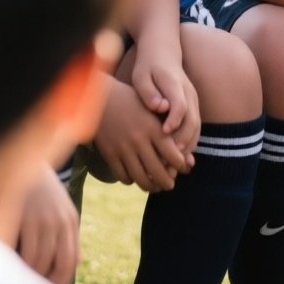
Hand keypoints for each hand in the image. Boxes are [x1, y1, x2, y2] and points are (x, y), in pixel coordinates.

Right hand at [16, 164, 80, 283]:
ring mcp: (45, 220)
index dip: (57, 281)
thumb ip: (64, 232)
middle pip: (61, 265)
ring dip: (29, 276)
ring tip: (15, 280)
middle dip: (47, 283)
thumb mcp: (55, 206)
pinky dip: (18, 266)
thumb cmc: (33, 186)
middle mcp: (62, 221)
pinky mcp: (27, 218)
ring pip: (41, 263)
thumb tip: (76, 261)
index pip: (70, 262)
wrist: (18, 156)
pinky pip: (26, 254)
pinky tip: (8, 267)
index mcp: (69, 220)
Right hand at [92, 76, 193, 191]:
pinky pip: (123, 177)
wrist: (100, 97)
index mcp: (153, 128)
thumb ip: (166, 127)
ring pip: (141, 179)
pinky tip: (134, 176)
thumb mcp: (151, 109)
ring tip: (154, 186)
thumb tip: (181, 149)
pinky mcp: (110, 154)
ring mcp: (123, 149)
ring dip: (150, 186)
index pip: (174, 156)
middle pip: (158, 172)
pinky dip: (130, 180)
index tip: (183, 168)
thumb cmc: (131, 101)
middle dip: (167, 182)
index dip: (181, 166)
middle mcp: (140, 140)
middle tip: (170, 184)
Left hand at [128, 51, 199, 163]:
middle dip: (183, 141)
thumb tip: (159, 107)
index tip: (163, 133)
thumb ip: (149, 92)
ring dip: (188, 146)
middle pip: (192, 120)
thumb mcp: (142, 75)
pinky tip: (178, 156)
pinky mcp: (193, 106)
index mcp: (175, 84)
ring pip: (196, 126)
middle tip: (170, 157)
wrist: (163, 52)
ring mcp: (194, 100)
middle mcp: (189, 93)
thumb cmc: (148, 66)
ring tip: (174, 163)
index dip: (174, 121)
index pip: (180, 105)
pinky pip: (195, 127)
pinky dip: (189, 142)